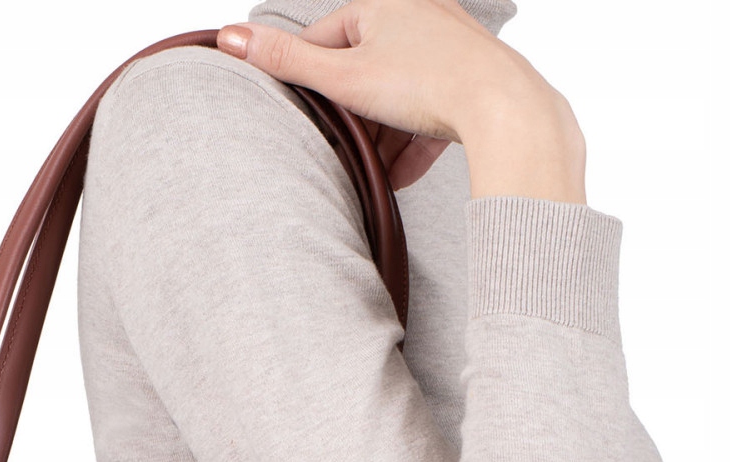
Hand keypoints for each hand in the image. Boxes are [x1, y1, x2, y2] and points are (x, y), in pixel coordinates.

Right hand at [216, 0, 585, 202]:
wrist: (502, 106)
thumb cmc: (427, 81)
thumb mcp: (343, 77)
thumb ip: (285, 61)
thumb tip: (228, 37)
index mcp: (382, 3)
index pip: (326, 40)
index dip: (312, 83)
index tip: (306, 117)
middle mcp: (418, 14)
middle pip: (365, 74)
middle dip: (353, 119)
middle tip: (342, 152)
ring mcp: (448, 47)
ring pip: (399, 98)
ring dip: (382, 139)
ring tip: (374, 172)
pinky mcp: (470, 82)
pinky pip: (431, 115)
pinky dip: (414, 146)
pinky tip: (403, 177)